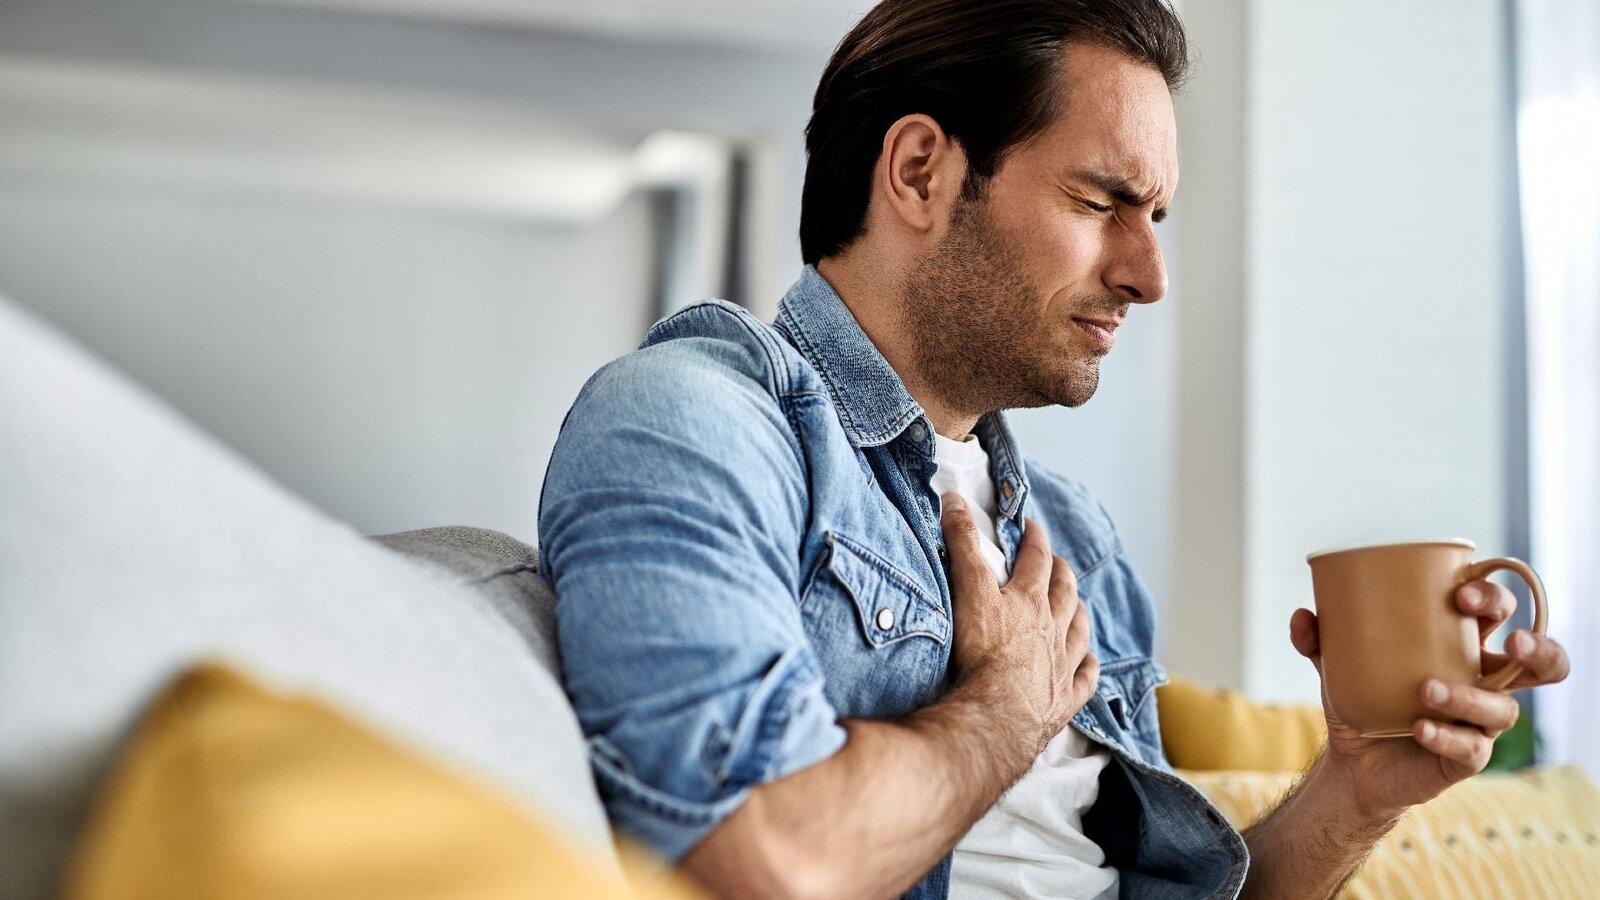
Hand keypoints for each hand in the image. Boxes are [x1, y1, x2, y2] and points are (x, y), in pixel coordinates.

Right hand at [940, 493, 1097, 753]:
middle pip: (1064, 593)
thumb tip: (954, 498)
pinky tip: (1089, 663)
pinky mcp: (1064, 700)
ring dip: (1079, 615)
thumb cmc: (982, 653)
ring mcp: (1062, 665)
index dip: (1035, 540)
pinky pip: (1084, 680)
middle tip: (1059, 564)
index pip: (1036, 559)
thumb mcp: (967, 589)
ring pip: (1078, 632)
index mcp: (1029, 600)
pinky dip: (1088, 668)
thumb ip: (962, 543)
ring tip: (1078, 606)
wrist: (997, 715)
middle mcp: (1052, 628)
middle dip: (1062, 574)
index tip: (1034, 528)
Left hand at [1289, 580, 1570, 818]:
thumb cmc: (1361, 698)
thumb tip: (1303, 616)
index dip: (1492, 598)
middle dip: (1536, 648)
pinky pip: (1471, 748)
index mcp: (1461, 646)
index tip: (1460, 593)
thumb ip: (1318, 639)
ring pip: (1504, 708)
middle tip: (1509, 641)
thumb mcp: (1335, 665)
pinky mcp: (1467, 757)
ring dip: (1470, 696)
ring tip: (1426, 689)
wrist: (1351, 762)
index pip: (1496, 612)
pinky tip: (1419, 728)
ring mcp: (1479, 721)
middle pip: (1537, 661)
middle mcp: (1482, 681)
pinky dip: (1446, 736)